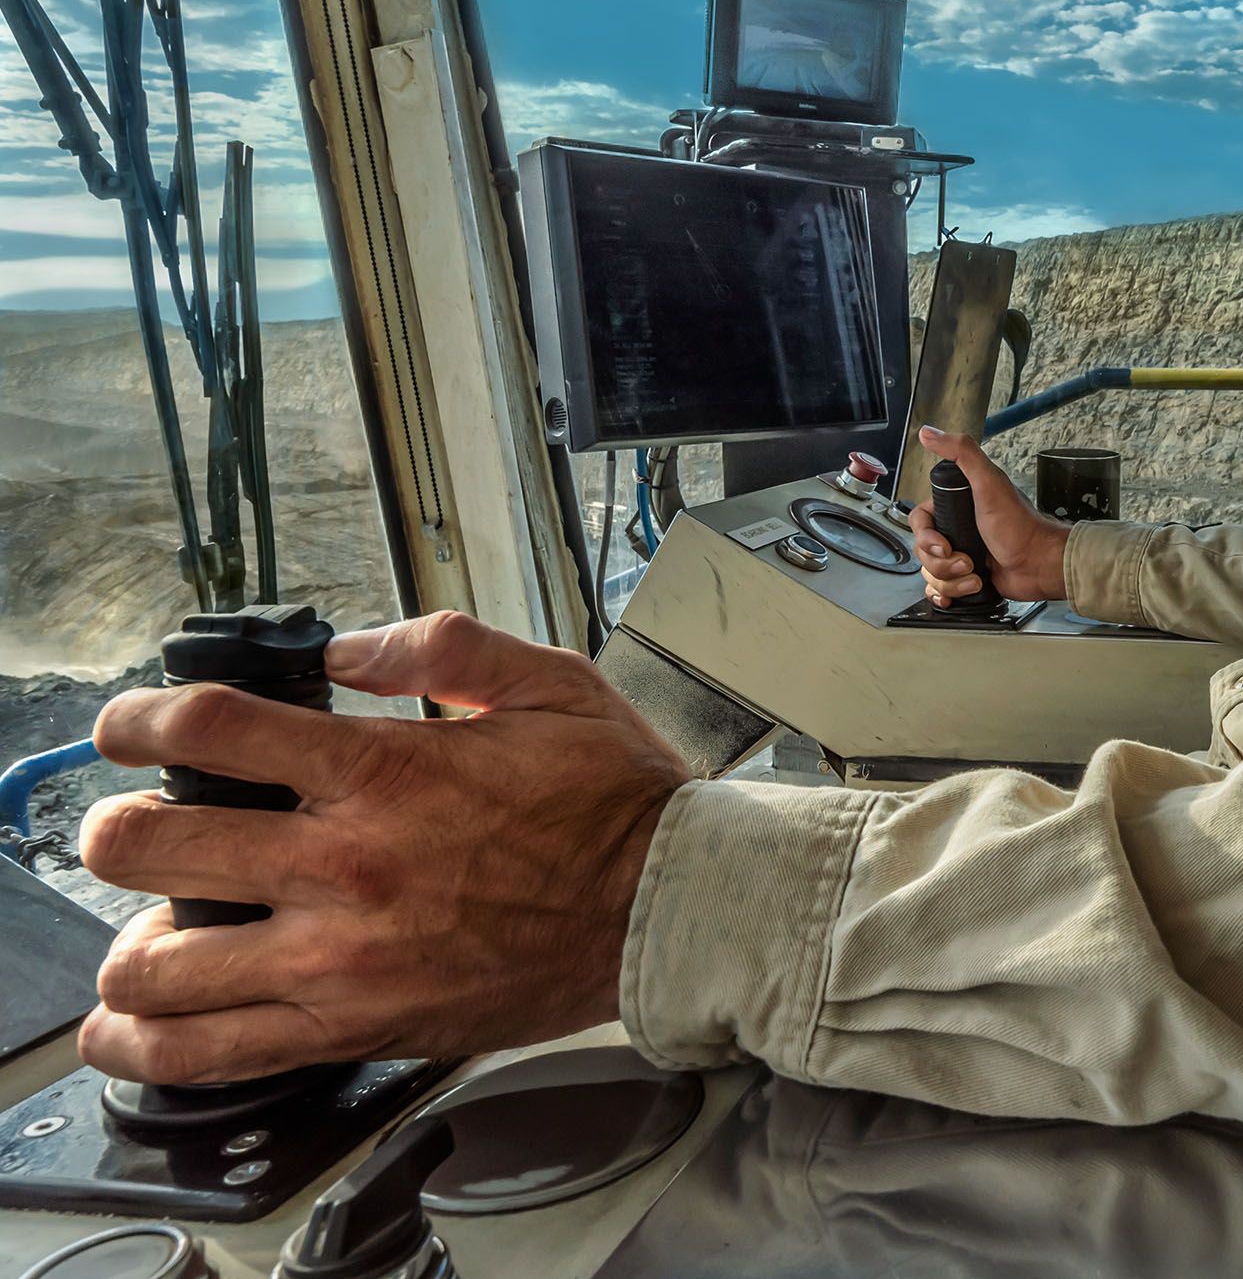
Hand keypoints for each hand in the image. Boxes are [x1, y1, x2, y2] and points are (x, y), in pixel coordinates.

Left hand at [76, 611, 688, 1084]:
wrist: (671, 911)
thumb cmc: (620, 805)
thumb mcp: (549, 681)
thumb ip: (442, 646)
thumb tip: (349, 650)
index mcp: (386, 772)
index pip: (207, 731)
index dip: (134, 722)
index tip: (122, 729)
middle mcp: (347, 867)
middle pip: (148, 848)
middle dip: (112, 833)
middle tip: (127, 832)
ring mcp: (345, 959)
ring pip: (158, 970)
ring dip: (123, 948)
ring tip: (138, 935)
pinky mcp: (360, 1027)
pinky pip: (217, 1056)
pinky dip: (150, 1048)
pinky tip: (137, 1031)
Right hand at [906, 425, 1069, 604]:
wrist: (1041, 565)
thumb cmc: (1020, 526)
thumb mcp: (990, 483)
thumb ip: (962, 453)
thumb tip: (930, 433)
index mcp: (957, 506)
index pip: (919, 522)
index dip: (926, 537)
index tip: (943, 544)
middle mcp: (957, 529)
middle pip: (923, 551)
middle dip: (943, 563)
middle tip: (968, 560)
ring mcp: (961, 554)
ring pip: (931, 573)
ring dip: (952, 580)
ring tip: (976, 573)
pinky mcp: (967, 578)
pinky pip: (940, 590)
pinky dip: (949, 594)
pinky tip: (964, 588)